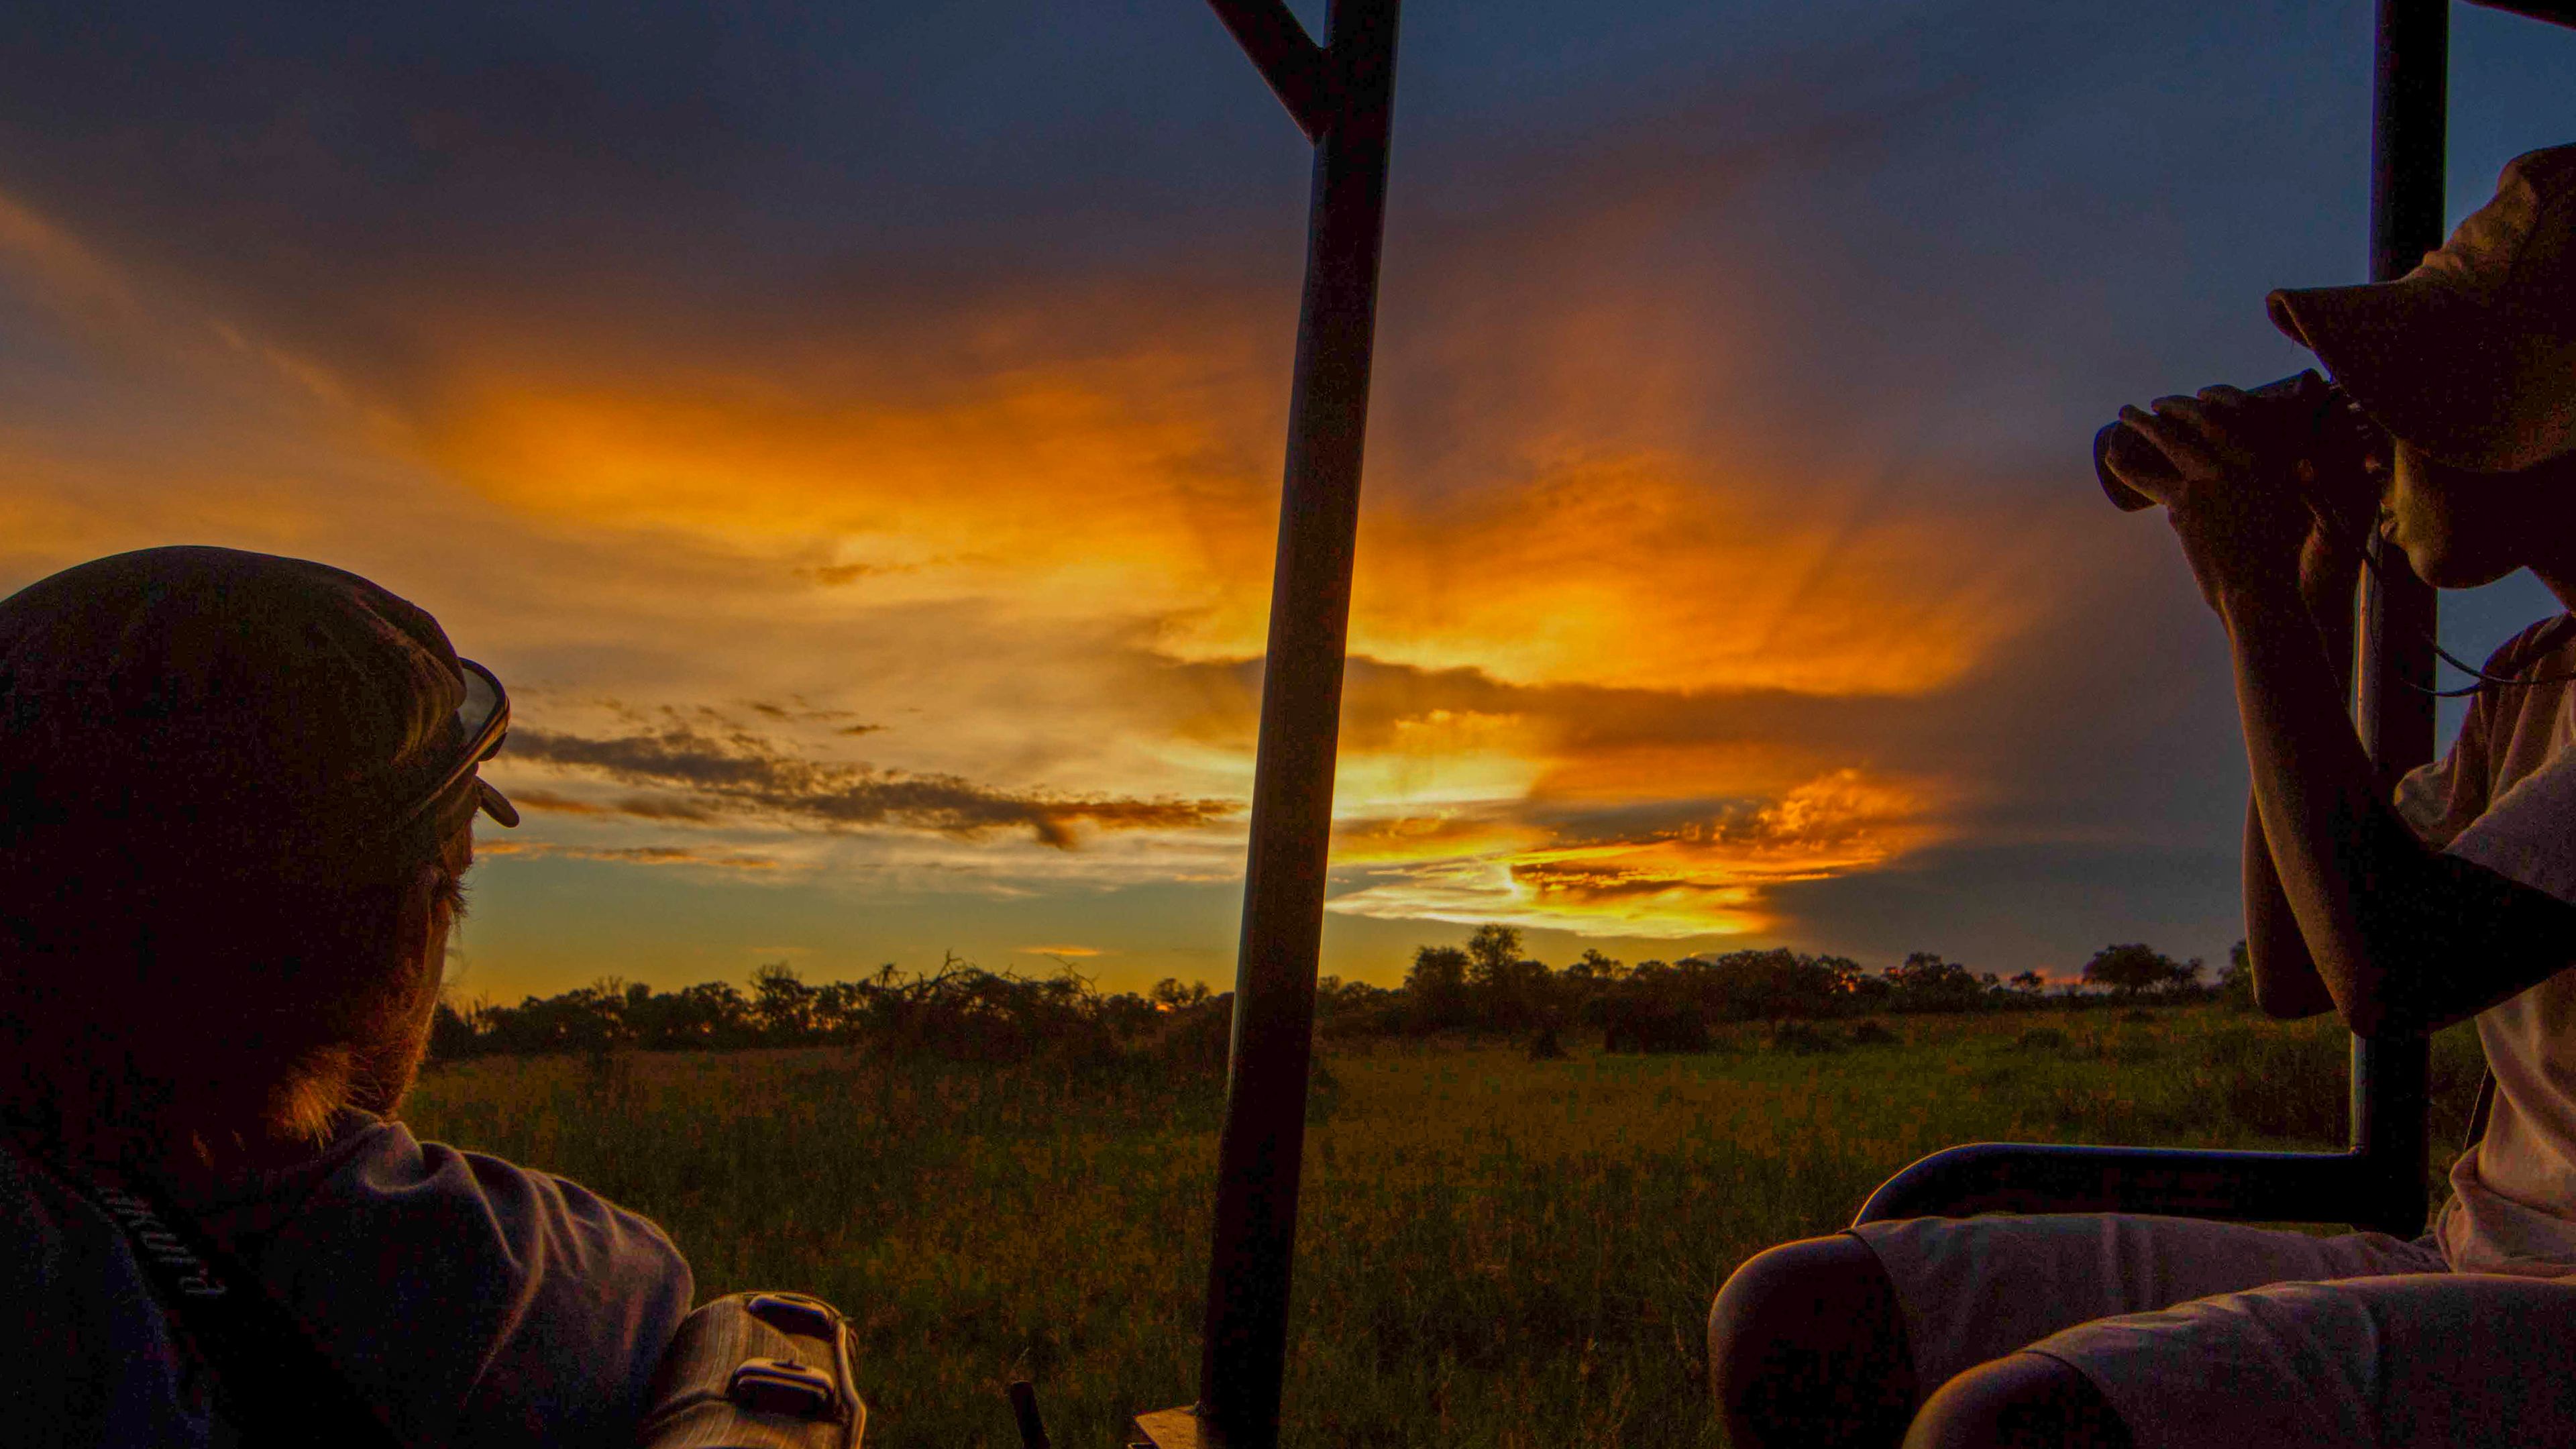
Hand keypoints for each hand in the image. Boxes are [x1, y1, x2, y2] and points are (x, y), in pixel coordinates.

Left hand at [2107, 385, 2315, 611]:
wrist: (2263, 591)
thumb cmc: (2284, 558)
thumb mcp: (2300, 510)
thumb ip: (2302, 483)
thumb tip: (2303, 463)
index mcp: (2272, 456)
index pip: (2241, 409)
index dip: (2219, 396)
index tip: (2202, 394)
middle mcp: (2240, 460)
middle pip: (2199, 419)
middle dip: (2173, 407)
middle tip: (2154, 404)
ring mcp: (2209, 480)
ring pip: (2168, 440)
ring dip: (2142, 423)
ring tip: (2125, 413)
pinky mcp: (2184, 503)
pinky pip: (2145, 477)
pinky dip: (2126, 466)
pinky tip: (2111, 456)